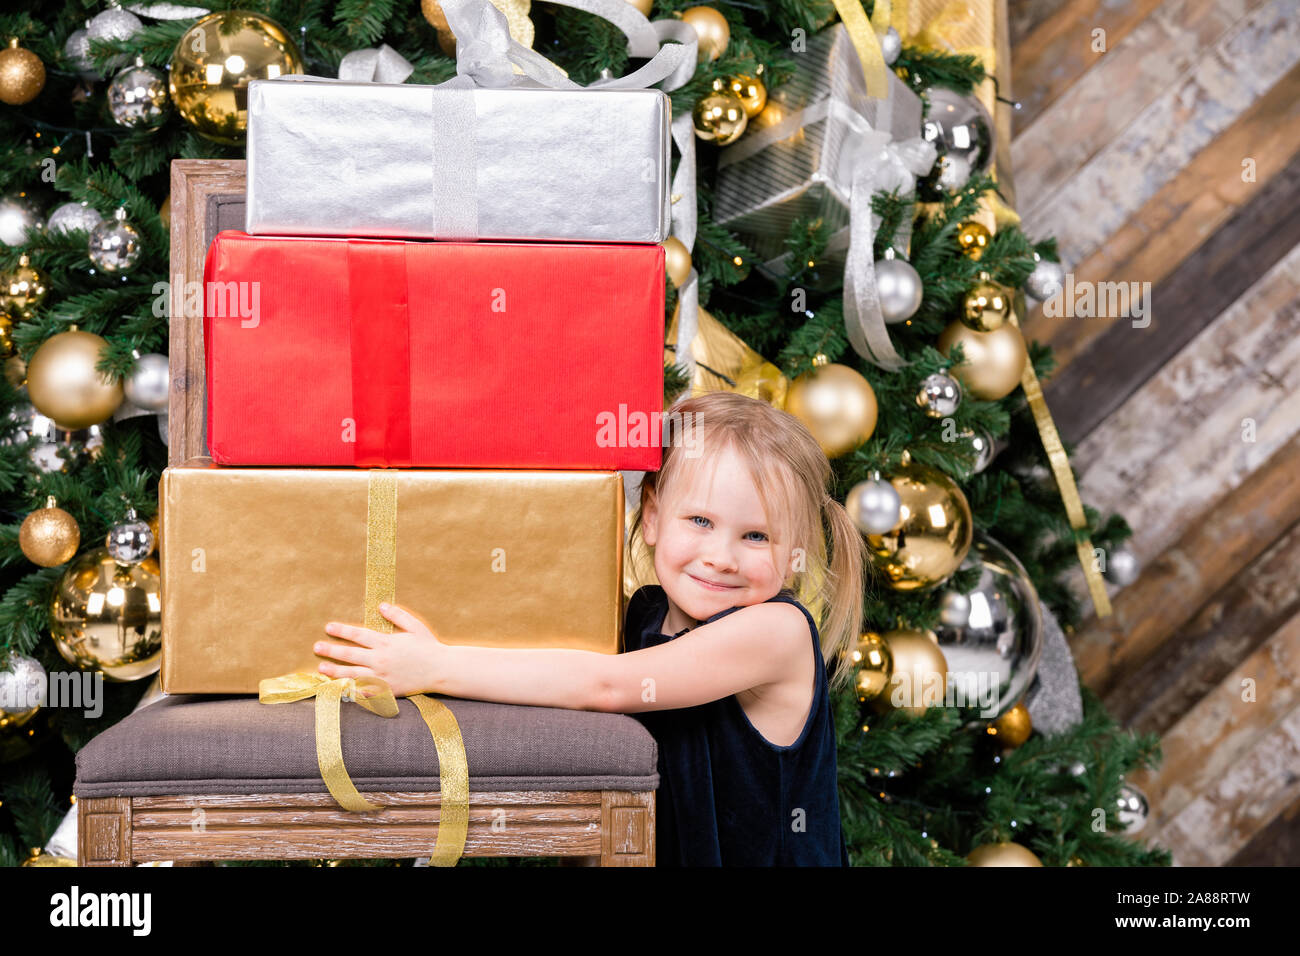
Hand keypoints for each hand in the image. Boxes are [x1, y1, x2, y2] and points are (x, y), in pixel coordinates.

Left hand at [315, 602, 444, 698]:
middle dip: (331, 650)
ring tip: (321, 668)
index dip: (342, 631)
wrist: (441, 669)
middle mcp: (380, 660)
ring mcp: (382, 677)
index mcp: (386, 643)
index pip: (358, 635)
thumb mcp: (415, 626)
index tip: (328, 628)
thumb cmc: (429, 646)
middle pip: (350, 654)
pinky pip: (363, 691)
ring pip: (352, 674)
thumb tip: (380, 606)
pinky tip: (339, 687)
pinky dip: (350, 690)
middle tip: (317, 647)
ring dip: (335, 671)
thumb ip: (397, 615)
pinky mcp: (386, 690)